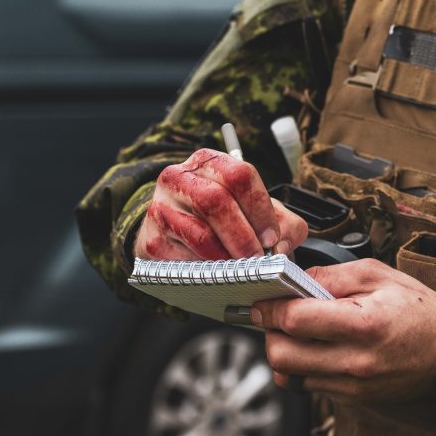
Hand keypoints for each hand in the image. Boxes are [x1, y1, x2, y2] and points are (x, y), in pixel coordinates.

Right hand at [135, 148, 307, 259]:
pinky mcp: (151, 239)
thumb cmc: (226, 219)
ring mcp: (160, 207)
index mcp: (210, 163)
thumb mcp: (259, 213)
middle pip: (215, 201)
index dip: (260, 209)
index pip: (239, 174)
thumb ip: (284, 224)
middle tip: (258, 259)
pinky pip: (182, 259)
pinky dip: (206, 270)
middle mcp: (180, 178)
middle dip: (243, 236)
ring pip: (198, 233)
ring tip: (241, 269)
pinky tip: (217, 273)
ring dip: (226, 256)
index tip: (272, 237)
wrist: (179, 235)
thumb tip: (282, 246)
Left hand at [251, 259, 435, 402]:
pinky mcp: (353, 400)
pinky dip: (303, 368)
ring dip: (284, 353)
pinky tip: (318, 349)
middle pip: (282, 356)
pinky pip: (310, 386)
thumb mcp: (379, 275)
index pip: (295, 320)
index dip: (271, 308)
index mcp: (363, 324)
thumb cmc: (419, 309)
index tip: (263, 301)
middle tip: (275, 317)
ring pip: (290, 376)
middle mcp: (355, 362)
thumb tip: (294, 280)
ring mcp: (353, 387)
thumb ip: (332, 275)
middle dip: (270, 334)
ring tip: (298, 333)